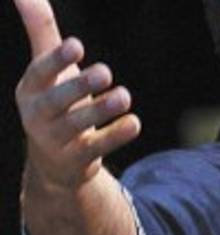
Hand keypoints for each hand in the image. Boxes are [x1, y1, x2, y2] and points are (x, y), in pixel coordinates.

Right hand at [14, 0, 140, 192]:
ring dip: (101, 110)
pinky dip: (115, 135)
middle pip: (58, 101)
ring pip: (78, 126)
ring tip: (124, 96)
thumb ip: (40, 32)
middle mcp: (38, 115)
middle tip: (105, 71)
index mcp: (30, 89)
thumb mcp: (45, 71)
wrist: (54, 163)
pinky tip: (134, 123)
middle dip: (80, 86)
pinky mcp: (77, 160)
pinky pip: (97, 147)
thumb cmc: (53, 104)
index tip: (77, 45)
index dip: (57, 60)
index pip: (40, 73)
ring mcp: (56, 141)